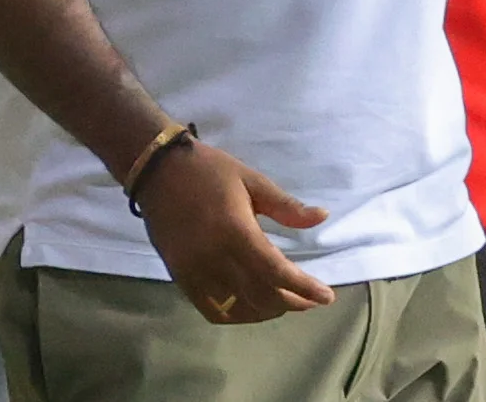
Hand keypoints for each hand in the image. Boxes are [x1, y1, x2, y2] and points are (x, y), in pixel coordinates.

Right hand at [136, 140, 335, 324]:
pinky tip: (250, 307)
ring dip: (266, 311)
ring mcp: (195, 271)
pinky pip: (212, 309)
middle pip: (261, 295)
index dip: (304, 289)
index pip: (276, 272)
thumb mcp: (252, 180)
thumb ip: (286, 206)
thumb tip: (321, 217)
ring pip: (239, 308)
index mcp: (236, 230)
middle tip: (309, 300)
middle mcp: (216, 257)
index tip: (327, 297)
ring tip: (284, 302)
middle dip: (291, 302)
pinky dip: (236, 315)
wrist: (158, 170)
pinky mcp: (181, 277)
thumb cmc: (209, 170)